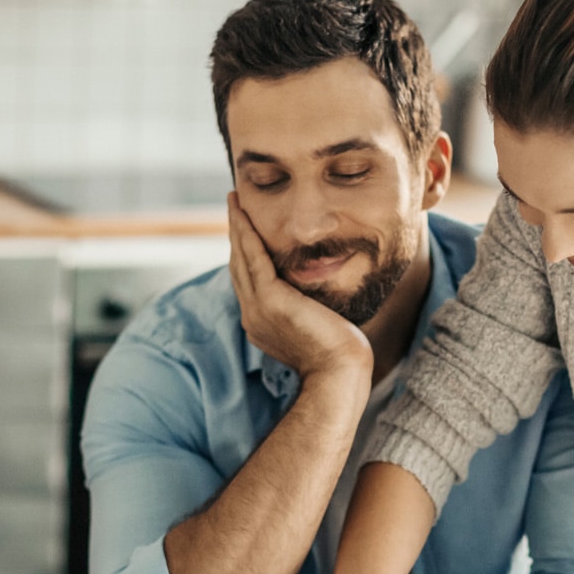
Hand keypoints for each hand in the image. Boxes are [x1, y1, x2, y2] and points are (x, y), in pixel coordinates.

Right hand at [227, 193, 370, 381]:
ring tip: (234, 201)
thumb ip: (307, 308)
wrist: (339, 372)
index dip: (243, 252)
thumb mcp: (316, 325)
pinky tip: (243, 213)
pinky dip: (246, 233)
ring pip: (241, 258)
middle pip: (238, 265)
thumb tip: (317, 296)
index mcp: (261, 322)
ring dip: (236, 227)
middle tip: (233, 205)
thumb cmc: (339, 355)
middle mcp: (252, 315)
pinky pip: (253, 258)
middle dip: (235, 234)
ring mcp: (257, 308)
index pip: (248, 280)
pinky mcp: (270, 300)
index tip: (244, 229)